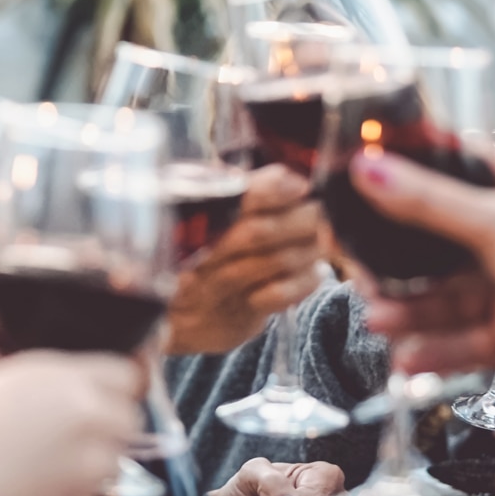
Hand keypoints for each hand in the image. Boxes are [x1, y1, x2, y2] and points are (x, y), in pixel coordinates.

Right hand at [0, 352, 144, 495]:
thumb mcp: (6, 377)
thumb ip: (63, 375)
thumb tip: (101, 375)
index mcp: (75, 386)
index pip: (131, 376)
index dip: (113, 384)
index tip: (103, 392)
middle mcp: (91, 431)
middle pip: (125, 423)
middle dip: (100, 426)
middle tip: (52, 435)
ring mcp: (86, 482)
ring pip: (106, 468)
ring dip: (81, 466)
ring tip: (24, 470)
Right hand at [164, 165, 323, 354]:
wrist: (177, 319)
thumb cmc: (202, 256)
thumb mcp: (210, 219)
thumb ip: (246, 193)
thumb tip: (288, 176)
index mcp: (195, 219)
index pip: (236, 198)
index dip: (274, 190)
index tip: (301, 186)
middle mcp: (204, 253)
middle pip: (258, 232)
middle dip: (298, 220)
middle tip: (315, 214)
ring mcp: (220, 287)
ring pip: (273, 262)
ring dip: (306, 248)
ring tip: (317, 240)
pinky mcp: (237, 316)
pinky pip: (278, 297)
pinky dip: (304, 281)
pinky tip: (315, 272)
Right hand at [352, 147, 494, 381]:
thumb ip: (427, 200)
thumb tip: (367, 167)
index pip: (455, 164)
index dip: (409, 171)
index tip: (361, 180)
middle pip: (440, 240)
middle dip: (399, 262)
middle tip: (359, 271)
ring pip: (448, 295)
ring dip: (412, 311)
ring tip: (378, 323)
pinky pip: (465, 338)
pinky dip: (437, 349)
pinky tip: (407, 359)